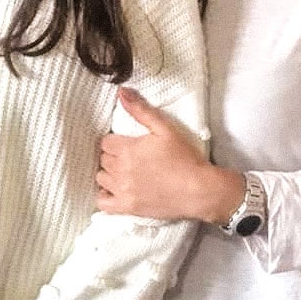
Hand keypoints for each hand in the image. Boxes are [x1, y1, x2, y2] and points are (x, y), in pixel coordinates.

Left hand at [96, 87, 241, 222]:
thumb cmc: (185, 159)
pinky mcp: (127, 207)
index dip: (115, 141)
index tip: (126, 143)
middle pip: (102, 158)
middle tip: (128, 157)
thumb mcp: (165, 129)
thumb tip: (121, 92)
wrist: (200, 190)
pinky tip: (115, 190)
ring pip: (100, 177)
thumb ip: (141, 110)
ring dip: (108, 173)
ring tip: (123, 172)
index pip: (105, 141)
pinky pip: (102, 202)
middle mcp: (121, 170)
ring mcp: (122, 190)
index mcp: (128, 149)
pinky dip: (105, 195)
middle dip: (112, 155)